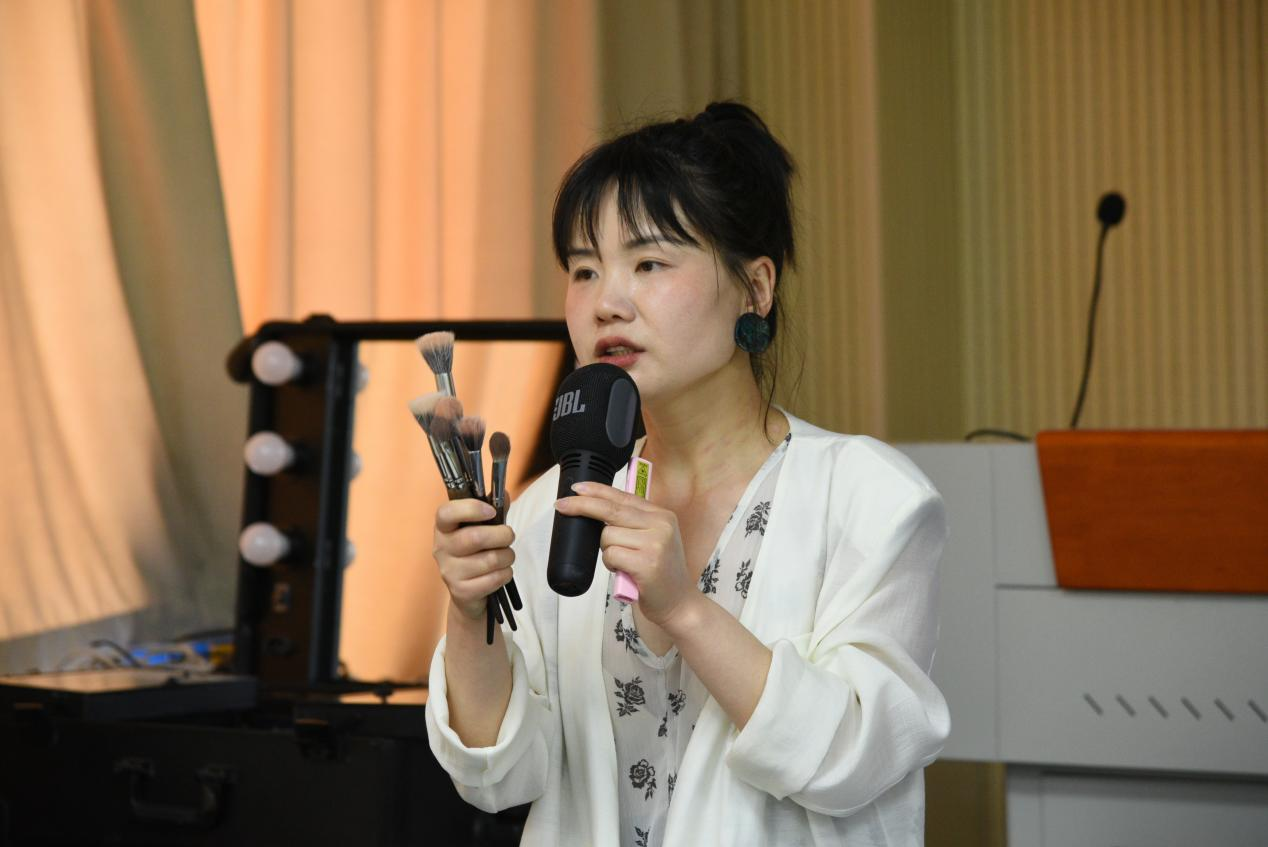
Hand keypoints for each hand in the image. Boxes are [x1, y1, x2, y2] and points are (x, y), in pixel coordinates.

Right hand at [433, 498, 515, 620]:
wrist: (468, 591)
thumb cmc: (476, 552)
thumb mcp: (482, 528)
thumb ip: (493, 510)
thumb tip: (503, 494)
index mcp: (443, 528)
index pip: (446, 513)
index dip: (471, 509)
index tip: (491, 511)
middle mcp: (441, 548)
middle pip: (476, 537)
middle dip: (502, 535)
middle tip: (508, 536)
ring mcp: (449, 572)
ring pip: (490, 559)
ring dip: (508, 556)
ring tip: (505, 556)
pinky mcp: (461, 591)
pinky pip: (494, 579)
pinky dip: (506, 574)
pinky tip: (501, 572)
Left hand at [554, 481, 695, 627]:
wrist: (679, 603)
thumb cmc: (659, 574)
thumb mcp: (653, 540)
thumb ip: (633, 523)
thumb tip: (595, 509)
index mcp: (662, 515)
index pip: (623, 496)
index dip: (597, 490)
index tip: (576, 488)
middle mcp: (661, 524)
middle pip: (610, 509)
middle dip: (582, 506)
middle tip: (561, 506)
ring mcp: (655, 543)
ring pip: (607, 535)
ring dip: (607, 551)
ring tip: (623, 564)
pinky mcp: (647, 563)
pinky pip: (611, 555)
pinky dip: (610, 564)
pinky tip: (624, 572)